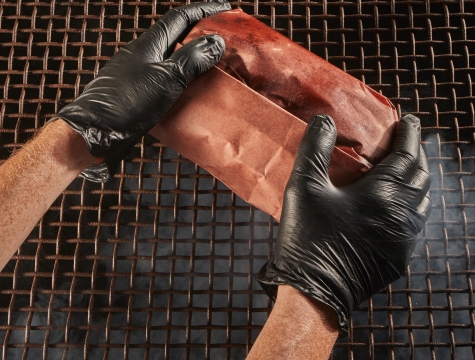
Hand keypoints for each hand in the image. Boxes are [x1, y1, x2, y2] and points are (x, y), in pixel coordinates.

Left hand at [54, 0, 230, 181]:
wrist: (95, 130)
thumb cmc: (128, 103)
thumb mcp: (167, 78)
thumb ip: (192, 59)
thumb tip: (216, 41)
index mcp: (149, 44)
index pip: (180, 17)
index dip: (204, 10)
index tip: (225, 8)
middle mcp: (142, 54)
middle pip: (175, 35)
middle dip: (199, 32)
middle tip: (222, 36)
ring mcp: (137, 72)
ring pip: (170, 57)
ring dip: (191, 56)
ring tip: (211, 63)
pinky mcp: (136, 91)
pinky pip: (165, 77)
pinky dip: (181, 77)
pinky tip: (189, 88)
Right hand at [257, 114, 430, 334]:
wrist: (315, 292)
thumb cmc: (308, 237)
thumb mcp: (304, 187)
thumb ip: (315, 149)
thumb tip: (325, 120)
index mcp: (384, 195)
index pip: (407, 154)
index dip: (409, 133)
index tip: (407, 120)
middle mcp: (402, 215)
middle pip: (420, 176)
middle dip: (415, 153)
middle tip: (404, 141)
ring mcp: (403, 239)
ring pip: (422, 201)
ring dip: (415, 180)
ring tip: (402, 169)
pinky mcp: (398, 257)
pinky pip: (414, 223)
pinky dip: (411, 205)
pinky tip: (395, 205)